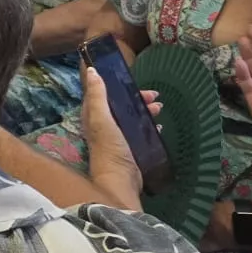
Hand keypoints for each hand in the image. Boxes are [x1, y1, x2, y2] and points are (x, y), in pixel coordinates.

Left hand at [77, 64, 150, 209]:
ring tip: (160, 109)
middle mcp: (103, 126)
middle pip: (120, 106)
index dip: (115, 86)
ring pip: (132, 118)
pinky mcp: (131, 149)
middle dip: (136, 99)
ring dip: (145, 111)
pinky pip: (140, 132)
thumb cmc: (110, 148)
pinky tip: (159, 127)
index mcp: (93, 117)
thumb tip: (91, 70)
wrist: (121, 181)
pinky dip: (149, 126)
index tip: (132, 81)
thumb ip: (98, 97)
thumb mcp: (102, 119)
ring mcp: (117, 138)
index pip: (102, 95)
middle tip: (154, 96)